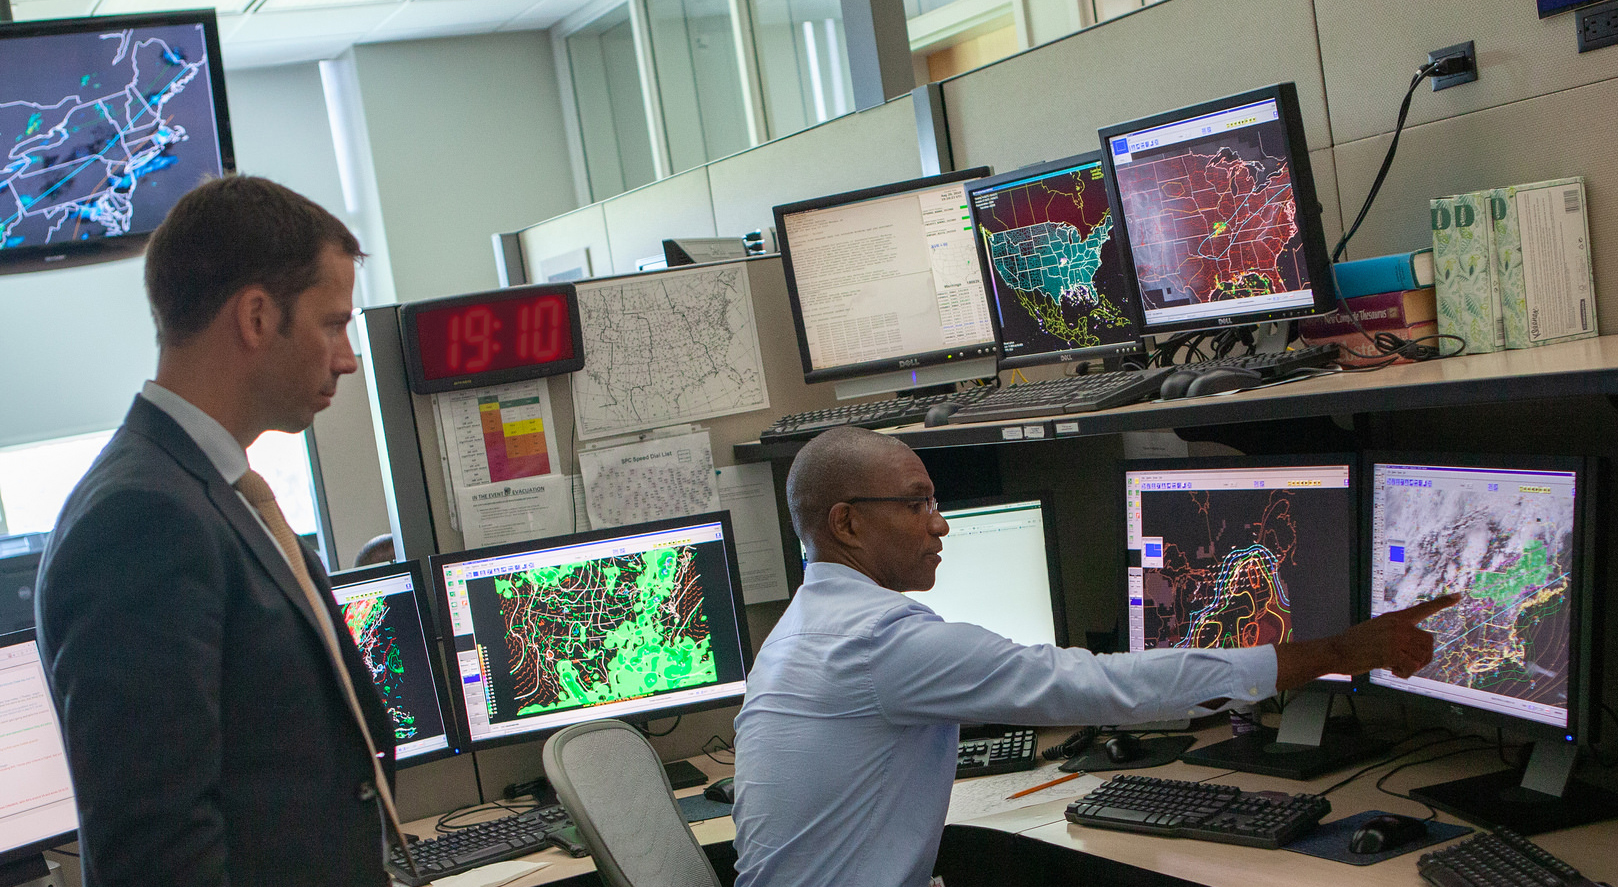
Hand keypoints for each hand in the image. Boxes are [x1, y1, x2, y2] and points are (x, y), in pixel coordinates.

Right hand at [1344, 593, 1460, 677]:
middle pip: (1429, 641)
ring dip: (1413, 667)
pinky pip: (1412, 667)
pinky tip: (1394, 671)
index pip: (1423, 608)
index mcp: (1395, 617)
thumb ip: (1394, 631)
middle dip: (1423, 656)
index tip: (1458, 595)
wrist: (1337, 650)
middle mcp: (1398, 626)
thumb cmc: (1354, 643)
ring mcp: (1395, 639)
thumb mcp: (1375, 628)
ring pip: (1422, 656)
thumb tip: (1410, 645)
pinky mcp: (1391, 653)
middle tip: (1409, 663)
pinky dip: (1405, 674)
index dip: (1442, 602)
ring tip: (1397, 667)